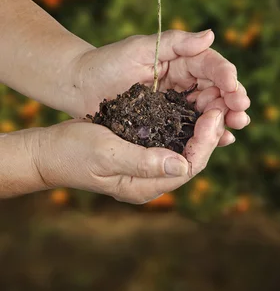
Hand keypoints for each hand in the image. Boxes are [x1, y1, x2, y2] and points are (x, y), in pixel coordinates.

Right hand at [33, 108, 224, 203]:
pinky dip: (186, 125)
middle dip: (210, 134)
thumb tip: (183, 166)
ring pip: (185, 150)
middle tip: (220, 106)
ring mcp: (147, 168)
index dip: (206, 142)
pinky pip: (173, 141)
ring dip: (202, 129)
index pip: (189, 168)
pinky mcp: (143, 152)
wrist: (48, 150)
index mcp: (143, 186)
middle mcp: (150, 181)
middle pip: (192, 159)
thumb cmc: (73, 151)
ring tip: (214, 104)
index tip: (214, 115)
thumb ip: (143, 162)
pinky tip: (194, 107)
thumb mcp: (106, 153)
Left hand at [73, 30, 250, 146]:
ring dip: (227, 117)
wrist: (79, 87)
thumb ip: (176, 43)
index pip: (210, 65)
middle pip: (217, 89)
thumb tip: (211, 35)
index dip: (226, 75)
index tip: (234, 87)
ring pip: (210, 109)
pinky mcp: (169, 123)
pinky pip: (194, 128)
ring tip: (238, 124)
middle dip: (233, 99)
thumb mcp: (139, 48)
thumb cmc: (107, 62)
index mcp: (181, 60)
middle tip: (241, 111)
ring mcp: (178, 103)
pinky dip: (211, 133)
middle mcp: (184, 80)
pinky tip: (224, 140)